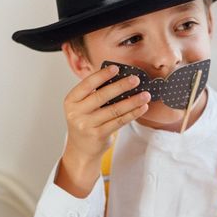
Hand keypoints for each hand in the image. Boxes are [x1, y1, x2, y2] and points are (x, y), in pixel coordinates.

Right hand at [58, 64, 149, 196]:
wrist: (81, 149)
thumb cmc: (86, 121)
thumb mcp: (83, 106)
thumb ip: (94, 93)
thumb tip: (119, 77)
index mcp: (71, 101)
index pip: (87, 84)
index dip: (102, 75)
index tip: (116, 68)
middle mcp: (76, 113)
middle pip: (101, 96)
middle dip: (121, 86)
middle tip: (135, 79)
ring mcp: (86, 125)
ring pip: (114, 110)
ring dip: (132, 101)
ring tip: (145, 95)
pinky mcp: (98, 135)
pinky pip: (119, 122)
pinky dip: (132, 114)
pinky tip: (142, 108)